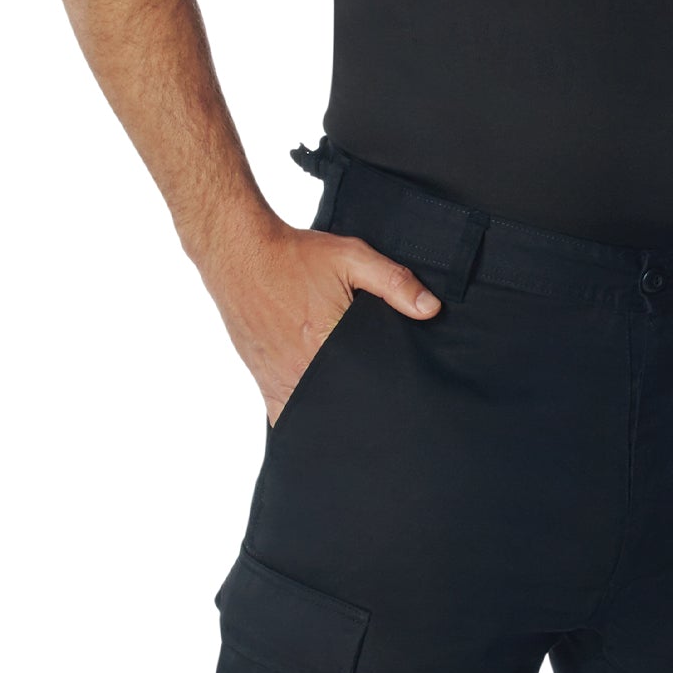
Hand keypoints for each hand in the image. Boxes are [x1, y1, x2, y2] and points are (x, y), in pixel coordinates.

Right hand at [203, 224, 442, 426]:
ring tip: (356, 412)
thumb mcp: (351, 256)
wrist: (241, 254)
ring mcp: (280, 379)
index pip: (368, 383)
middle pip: (343, 402)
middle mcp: (303, 369)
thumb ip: (393, 282)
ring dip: (334, 413)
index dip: (386, 391)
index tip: (402, 394)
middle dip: (363, 405)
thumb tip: (431, 309)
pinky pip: (286, 415)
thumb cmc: (296, 256)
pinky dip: (303, 418)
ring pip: (315, 413)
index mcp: (327, 342)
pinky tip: (320, 417)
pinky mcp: (264, 381)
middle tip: (384, 406)